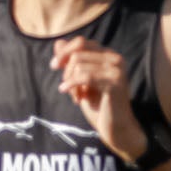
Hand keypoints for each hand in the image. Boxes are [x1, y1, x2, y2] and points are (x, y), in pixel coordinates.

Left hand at [52, 36, 146, 162]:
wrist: (116, 128)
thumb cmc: (98, 106)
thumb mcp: (80, 81)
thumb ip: (71, 61)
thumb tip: (58, 42)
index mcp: (109, 55)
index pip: (82, 42)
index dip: (65, 52)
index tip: (54, 66)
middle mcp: (115, 59)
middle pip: (78, 52)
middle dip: (67, 70)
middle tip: (67, 88)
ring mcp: (117, 70)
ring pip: (79, 64)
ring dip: (71, 82)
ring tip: (76, 97)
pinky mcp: (115, 83)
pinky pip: (85, 77)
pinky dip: (73, 85)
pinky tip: (71, 95)